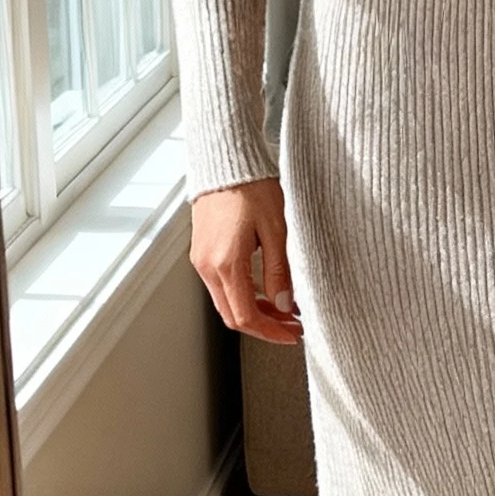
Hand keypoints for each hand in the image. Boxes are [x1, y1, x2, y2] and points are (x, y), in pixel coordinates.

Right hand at [189, 177, 303, 345]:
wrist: (225, 161)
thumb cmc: (251, 188)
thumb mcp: (275, 230)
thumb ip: (279, 271)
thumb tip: (285, 305)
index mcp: (226, 264)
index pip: (245, 316)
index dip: (270, 332)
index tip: (292, 334)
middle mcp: (208, 267)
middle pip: (233, 316)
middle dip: (264, 327)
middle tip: (292, 326)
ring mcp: (202, 261)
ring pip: (226, 303)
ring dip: (254, 312)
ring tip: (284, 309)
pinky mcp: (202, 253)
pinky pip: (221, 287)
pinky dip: (244, 296)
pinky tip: (266, 291)